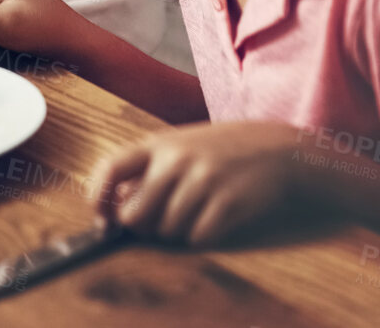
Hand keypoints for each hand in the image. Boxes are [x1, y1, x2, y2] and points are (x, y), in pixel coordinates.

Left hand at [94, 121, 305, 246]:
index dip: (98, 197)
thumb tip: (117, 205)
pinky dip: (204, 235)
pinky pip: (197, 238)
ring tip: (199, 208)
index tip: (101, 216)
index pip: (111, 167)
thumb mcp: (184, 146)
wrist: (281, 152)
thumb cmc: (225, 151)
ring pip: (166, 229)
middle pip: (134, 214)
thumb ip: (150, 169)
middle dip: (143, 226)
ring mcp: (201, 180)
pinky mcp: (225, 203)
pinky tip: (218, 215)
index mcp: (160, 143)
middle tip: (162, 219)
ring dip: (178, 230)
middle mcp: (175, 159)